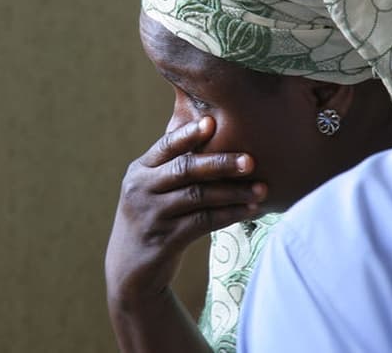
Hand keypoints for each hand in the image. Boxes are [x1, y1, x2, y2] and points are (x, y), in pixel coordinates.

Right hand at [105, 116, 266, 306]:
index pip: (165, 146)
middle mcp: (140, 190)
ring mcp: (150, 216)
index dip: (188, 133)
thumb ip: (173, 167)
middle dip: (221, 163)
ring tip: (262, 189)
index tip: (213, 122)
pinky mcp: (163, 240)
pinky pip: (203, 222)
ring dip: (233, 192)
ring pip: (198, 197)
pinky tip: (250, 210)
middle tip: (251, 160)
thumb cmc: (152, 220)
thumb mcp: (152, 190)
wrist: (129, 270)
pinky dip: (229, 215)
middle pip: (184, 169)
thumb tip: (213, 131)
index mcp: (139, 171)